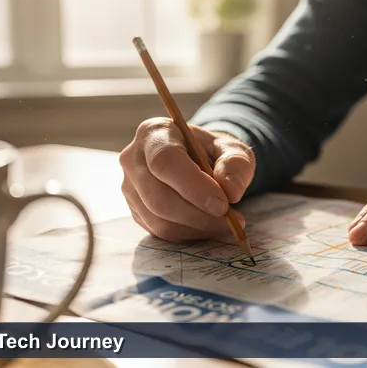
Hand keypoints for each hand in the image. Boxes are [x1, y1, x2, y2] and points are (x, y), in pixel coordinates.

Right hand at [119, 117, 254, 241]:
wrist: (195, 159)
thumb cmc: (210, 151)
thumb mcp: (231, 148)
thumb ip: (236, 164)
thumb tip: (231, 191)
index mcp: (154, 133)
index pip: (164, 161)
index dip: (194, 186)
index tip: (223, 204)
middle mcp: (133, 159)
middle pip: (158, 197)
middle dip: (198, 215)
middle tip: (230, 219)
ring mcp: (130, 188)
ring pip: (159, 220)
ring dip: (197, 227)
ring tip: (225, 223)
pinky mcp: (135, 211)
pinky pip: (160, 231)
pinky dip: (189, 234)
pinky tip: (208, 225)